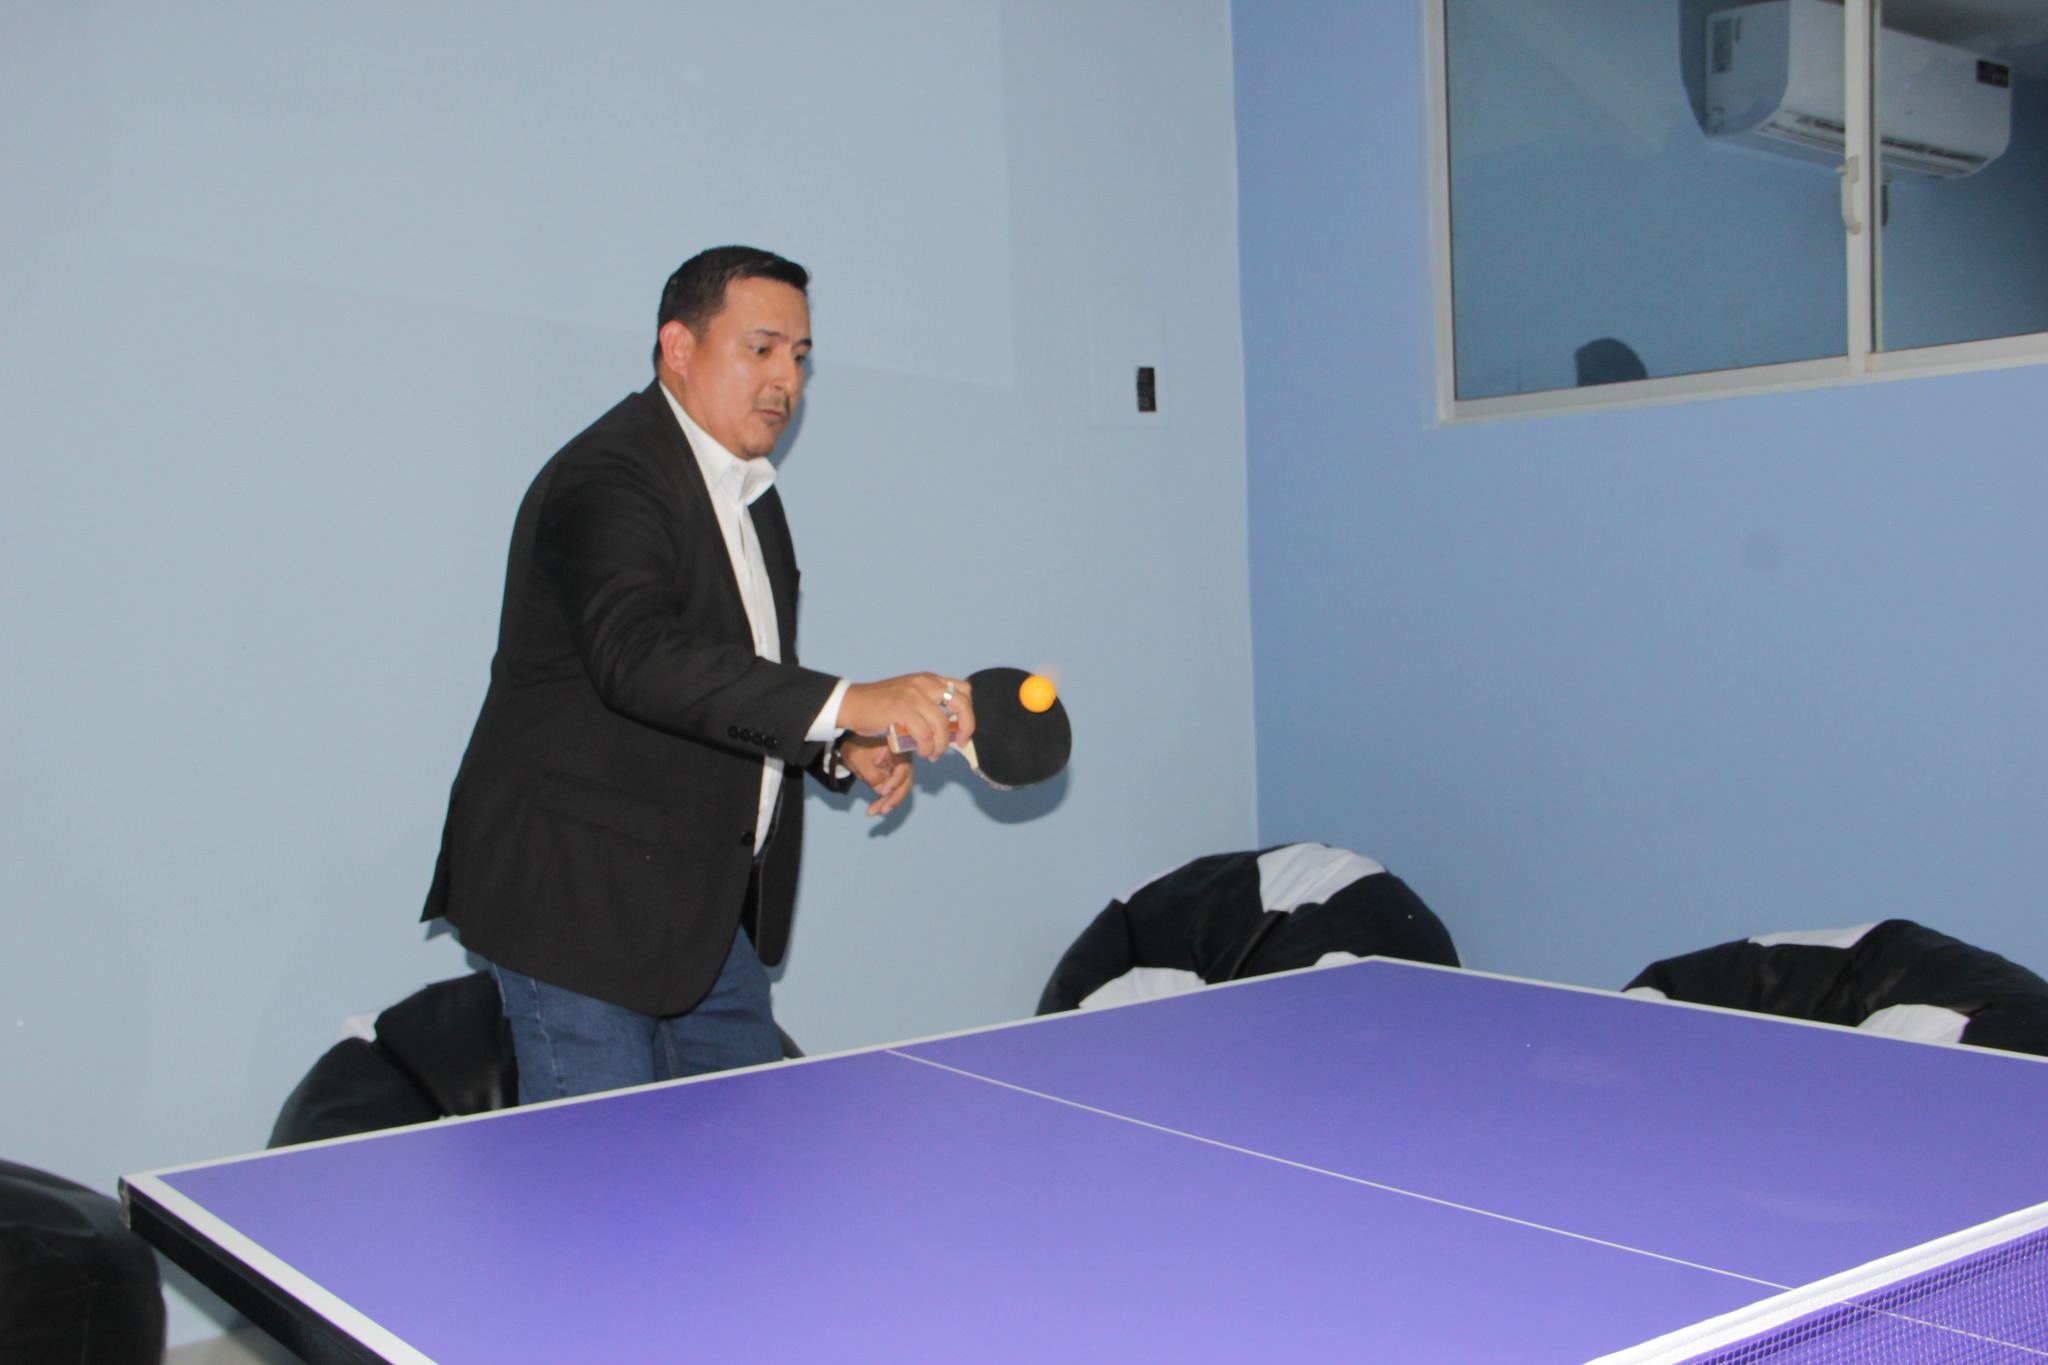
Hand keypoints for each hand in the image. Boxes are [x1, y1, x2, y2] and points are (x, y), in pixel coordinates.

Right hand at [836, 673, 975, 761]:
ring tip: (932, 754)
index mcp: (928, 680)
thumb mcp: (909, 697)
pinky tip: (922, 752)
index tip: (962, 729)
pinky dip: (927, 747)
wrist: (851, 703)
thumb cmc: (879, 705)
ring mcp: (913, 695)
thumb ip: (929, 705)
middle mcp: (924, 684)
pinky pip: (924, 734)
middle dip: (966, 726)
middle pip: (961, 703)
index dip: (968, 712)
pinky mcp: (901, 709)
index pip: (963, 690)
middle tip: (960, 742)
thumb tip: (951, 727)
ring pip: (941, 725)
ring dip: (941, 745)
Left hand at [839, 736, 913, 815]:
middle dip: (895, 797)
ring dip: (888, 803)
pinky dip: (883, 802)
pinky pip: (892, 794)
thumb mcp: (859, 758)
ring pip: (899, 790)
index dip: (896, 780)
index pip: (903, 766)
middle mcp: (902, 761)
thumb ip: (870, 773)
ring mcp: (898, 772)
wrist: (852, 749)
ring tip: (873, 812)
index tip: (884, 791)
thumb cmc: (856, 748)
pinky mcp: (892, 781)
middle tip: (883, 810)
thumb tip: (881, 790)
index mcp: (897, 748)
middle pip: (905, 781)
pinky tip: (873, 810)